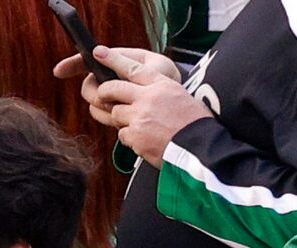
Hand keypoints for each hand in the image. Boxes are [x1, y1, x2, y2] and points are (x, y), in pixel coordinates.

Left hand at [61, 44, 205, 162]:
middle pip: (113, 88)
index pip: (132, 68)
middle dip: (104, 91)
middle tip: (103, 94)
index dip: (112, 60)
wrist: (198, 145)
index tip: (98, 53)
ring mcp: (139, 117)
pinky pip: (122, 134)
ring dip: (122, 119)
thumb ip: (157, 91)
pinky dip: (130, 137)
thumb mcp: (180, 95)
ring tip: (142, 124)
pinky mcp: (134, 136)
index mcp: (162, 84)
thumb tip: (139, 91)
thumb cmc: (193, 121)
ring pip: (115, 113)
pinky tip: (145, 139)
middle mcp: (148, 98)